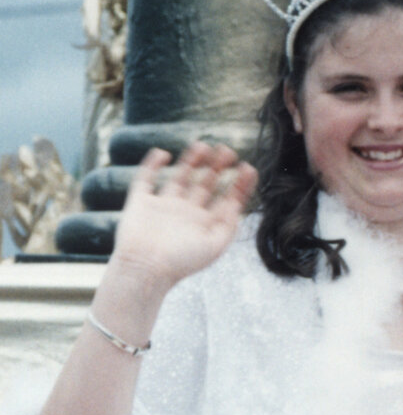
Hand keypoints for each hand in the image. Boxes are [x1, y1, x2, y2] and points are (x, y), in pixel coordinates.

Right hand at [109, 144, 256, 289]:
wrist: (145, 269)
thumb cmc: (182, 262)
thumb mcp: (215, 245)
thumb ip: (229, 223)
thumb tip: (237, 202)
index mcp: (205, 223)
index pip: (226, 198)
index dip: (239, 184)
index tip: (249, 168)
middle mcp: (186, 213)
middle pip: (205, 184)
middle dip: (217, 167)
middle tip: (228, 150)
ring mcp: (163, 207)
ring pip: (180, 177)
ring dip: (191, 161)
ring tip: (203, 145)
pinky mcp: (141, 203)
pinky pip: (146, 179)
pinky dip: (152, 164)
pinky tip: (163, 153)